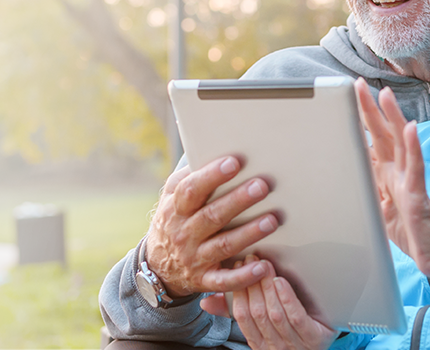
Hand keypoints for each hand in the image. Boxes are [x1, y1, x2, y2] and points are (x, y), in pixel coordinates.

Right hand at [145, 157, 277, 296]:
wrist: (157, 267)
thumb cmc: (173, 222)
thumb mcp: (170, 200)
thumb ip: (186, 179)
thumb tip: (206, 150)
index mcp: (176, 210)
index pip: (191, 190)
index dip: (211, 176)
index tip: (234, 162)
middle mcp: (184, 234)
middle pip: (212, 216)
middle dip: (238, 201)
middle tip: (261, 186)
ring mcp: (195, 258)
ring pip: (224, 245)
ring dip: (249, 233)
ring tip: (272, 220)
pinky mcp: (205, 280)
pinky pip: (225, 281)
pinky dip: (244, 276)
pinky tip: (263, 266)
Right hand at [208, 256, 335, 349]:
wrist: (324, 341)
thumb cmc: (290, 327)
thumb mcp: (261, 321)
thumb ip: (234, 309)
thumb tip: (206, 301)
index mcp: (258, 342)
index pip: (241, 316)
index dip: (237, 291)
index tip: (237, 268)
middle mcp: (274, 346)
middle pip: (257, 313)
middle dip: (252, 284)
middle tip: (251, 259)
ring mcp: (295, 344)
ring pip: (275, 314)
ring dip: (268, 288)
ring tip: (265, 266)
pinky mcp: (314, 338)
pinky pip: (296, 318)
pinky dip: (287, 299)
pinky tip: (281, 282)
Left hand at [355, 79, 429, 287]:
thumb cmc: (410, 233)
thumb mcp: (378, 208)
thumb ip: (366, 188)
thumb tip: (347, 172)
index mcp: (387, 176)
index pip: (372, 142)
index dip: (360, 121)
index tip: (348, 98)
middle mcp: (399, 173)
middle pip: (383, 134)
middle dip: (370, 109)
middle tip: (358, 84)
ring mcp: (410, 181)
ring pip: (401, 143)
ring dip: (393, 118)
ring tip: (386, 95)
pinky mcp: (418, 195)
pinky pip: (416, 167)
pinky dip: (413, 146)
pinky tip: (411, 129)